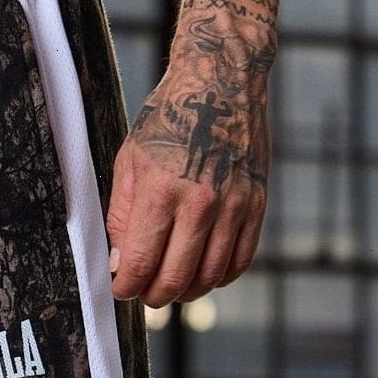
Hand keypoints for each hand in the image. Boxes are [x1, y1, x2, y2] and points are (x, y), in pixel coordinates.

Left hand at [106, 49, 271, 307]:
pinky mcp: (256, 204)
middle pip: (175, 279)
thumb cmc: (170, 118)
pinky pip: (240, 260)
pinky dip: (219, 277)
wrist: (222, 80)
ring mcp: (234, 204)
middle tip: (144, 293)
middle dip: (153, 296)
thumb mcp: (129, 161)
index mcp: (162, 189)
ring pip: (209, 277)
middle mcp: (201, 201)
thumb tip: (121, 263)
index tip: (122, 287)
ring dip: (186, 292)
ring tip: (171, 284)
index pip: (141, 262)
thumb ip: (121, 216)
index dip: (127, 286)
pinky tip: (202, 271)